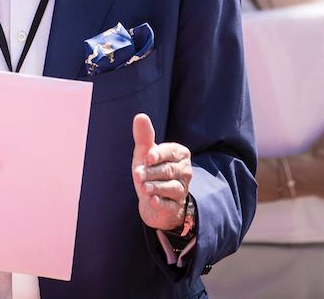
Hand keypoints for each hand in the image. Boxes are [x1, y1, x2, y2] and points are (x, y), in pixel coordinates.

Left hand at [132, 113, 192, 230]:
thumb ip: (144, 137)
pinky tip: (152, 200)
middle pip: (169, 170)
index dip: (159, 154)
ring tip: (143, 187)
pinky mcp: (176, 207)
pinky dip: (160, 203)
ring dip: (155, 187)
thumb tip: (140, 116)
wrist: (151, 200)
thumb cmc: (150, 171)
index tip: (148, 157)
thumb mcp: (145, 154)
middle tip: (137, 174)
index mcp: (180, 154)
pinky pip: (170, 205)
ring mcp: (182, 191)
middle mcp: (185, 172)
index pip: (171, 151)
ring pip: (171, 188)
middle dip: (152, 172)